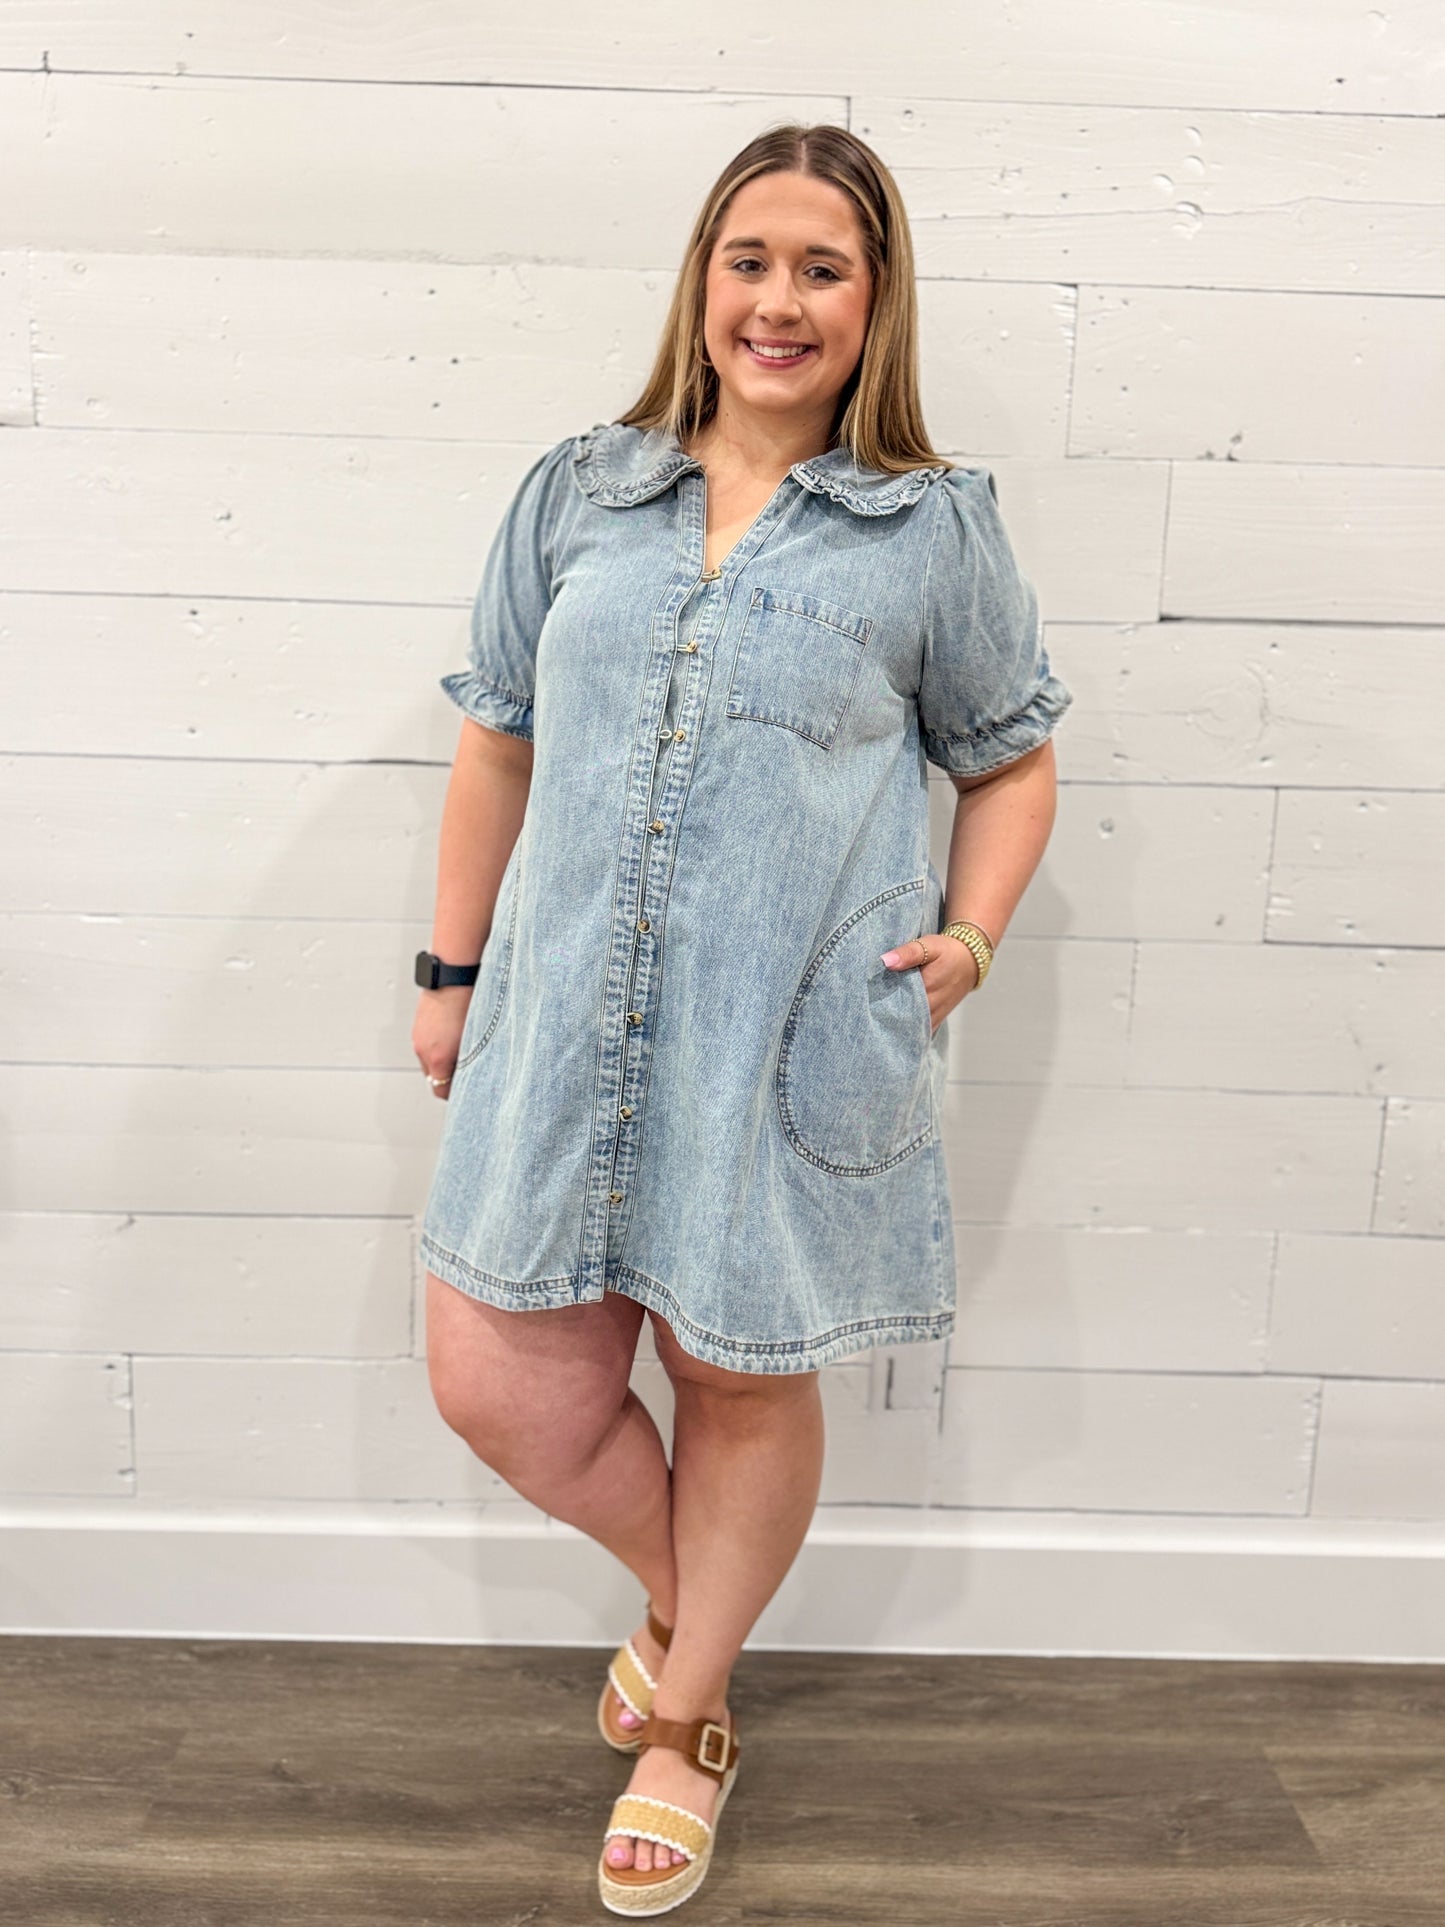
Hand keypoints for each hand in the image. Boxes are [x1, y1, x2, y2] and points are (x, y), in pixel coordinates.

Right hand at [411, 986, 471, 1101]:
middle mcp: (422, 1049)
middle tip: (467, 1072)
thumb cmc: (469, 1003)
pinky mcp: (419, 1024)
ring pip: (429, 1060)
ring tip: (462, 1051)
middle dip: (449, 1078)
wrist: (453, 975)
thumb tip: (474, 1074)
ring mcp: (418, 1036)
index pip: (440, 1090)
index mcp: (437, 1058)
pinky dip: (438, 1046)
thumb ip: (472, 1061)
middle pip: (433, 1077)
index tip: (467, 1089)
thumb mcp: (475, 1039)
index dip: (455, 1093)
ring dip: (443, 1061)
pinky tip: (453, 1035)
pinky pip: (426, 1044)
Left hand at [879, 933, 978, 1033]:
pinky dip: (907, 1028)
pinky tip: (894, 1023)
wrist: (970, 961)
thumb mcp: (929, 945)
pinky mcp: (936, 1019)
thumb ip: (908, 953)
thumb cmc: (947, 952)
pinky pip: (919, 1030)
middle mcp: (931, 1008)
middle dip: (885, 1015)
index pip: (897, 1003)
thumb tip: (886, 961)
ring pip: (910, 1028)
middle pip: (902, 1018)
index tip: (867, 999)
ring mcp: (934, 1016)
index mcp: (927, 989)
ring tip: (878, 1018)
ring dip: (895, 1023)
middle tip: (869, 1009)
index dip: (880, 1002)